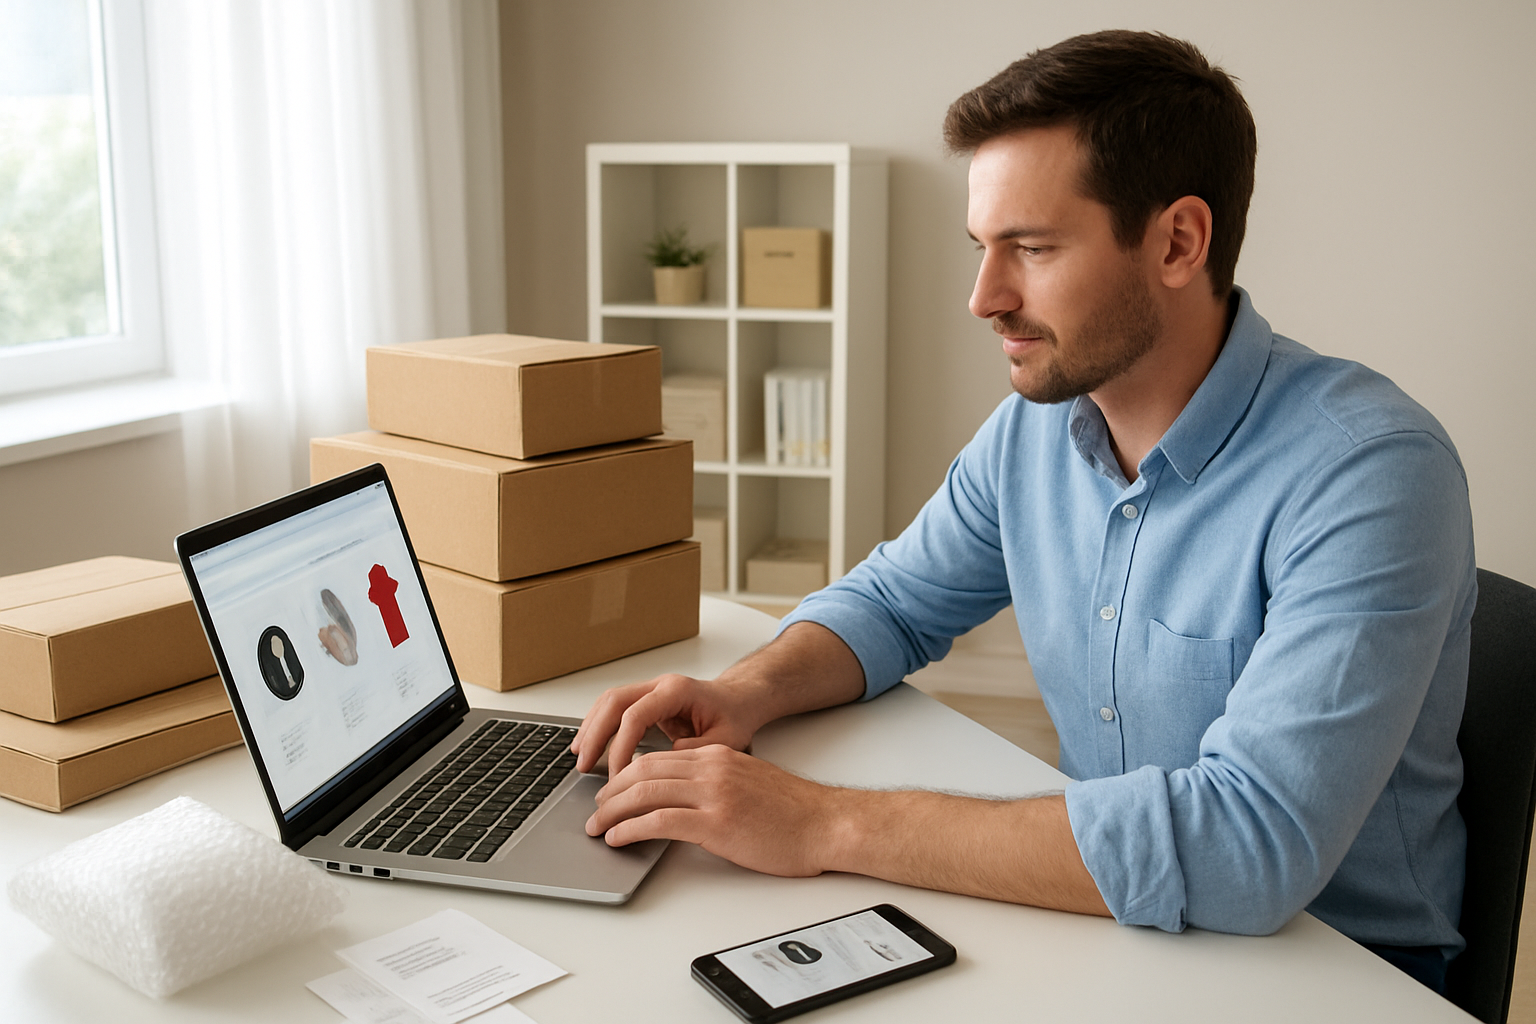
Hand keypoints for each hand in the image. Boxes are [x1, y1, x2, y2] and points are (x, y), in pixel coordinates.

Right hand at [571, 673, 761, 774]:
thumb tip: (664, 762)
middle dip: (595, 734)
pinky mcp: (647, 700)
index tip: (616, 774)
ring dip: (591, 727)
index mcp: (677, 691)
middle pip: (614, 702)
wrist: (739, 701)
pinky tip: (590, 742)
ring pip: (609, 701)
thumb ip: (697, 750)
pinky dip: (598, 724)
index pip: (636, 715)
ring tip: (580, 755)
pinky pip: (614, 707)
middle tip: (583, 764)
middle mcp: (660, 685)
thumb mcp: (726, 739)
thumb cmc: (734, 717)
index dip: (620, 746)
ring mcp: (651, 690)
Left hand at [585, 744, 841, 876]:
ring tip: (598, 827)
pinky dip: (631, 829)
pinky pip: (659, 821)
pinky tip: (618, 838)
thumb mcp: (748, 783)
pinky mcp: (715, 823)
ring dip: (612, 811)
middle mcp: (711, 768)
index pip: (657, 758)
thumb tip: (682, 797)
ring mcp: (713, 794)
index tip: (610, 790)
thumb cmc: (794, 812)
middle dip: (610, 792)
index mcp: (718, 756)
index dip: (625, 774)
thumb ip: (714, 782)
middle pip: (643, 771)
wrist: (826, 825)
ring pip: (645, 793)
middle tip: (595, 810)